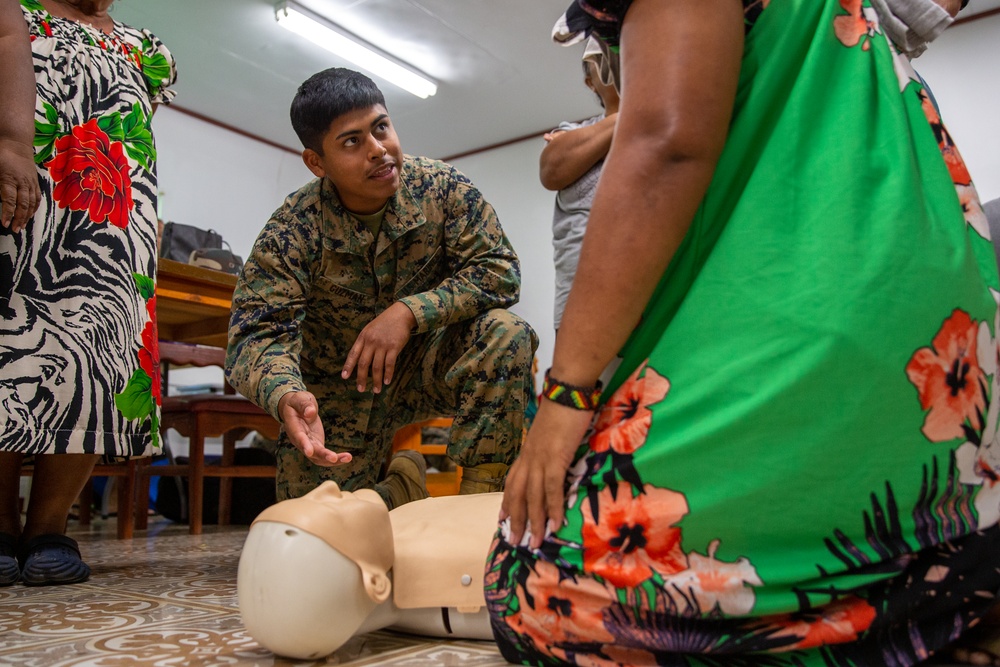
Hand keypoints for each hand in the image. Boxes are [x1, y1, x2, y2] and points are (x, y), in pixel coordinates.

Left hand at [0, 138, 39, 232]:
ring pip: (32, 203)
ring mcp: (30, 182)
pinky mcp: (35, 182)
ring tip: (22, 226)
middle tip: (15, 229)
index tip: (4, 223)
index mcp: (9, 178)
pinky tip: (30, 215)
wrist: (16, 142)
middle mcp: (22, 182)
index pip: (10, 200)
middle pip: (23, 204)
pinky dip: (34, 208)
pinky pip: (37, 198)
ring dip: (27, 216)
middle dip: (19, 218)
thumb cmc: (1, 154)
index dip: (8, 213)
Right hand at [277, 391, 352, 466]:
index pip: (298, 437)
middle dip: (322, 456)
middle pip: (310, 452)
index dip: (304, 445)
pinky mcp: (317, 445)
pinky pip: (324, 455)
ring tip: (348, 457)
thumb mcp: (299, 398)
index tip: (309, 452)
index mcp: (293, 427)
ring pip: (319, 457)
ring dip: (332, 460)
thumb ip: (304, 405)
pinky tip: (347, 457)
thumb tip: (310, 412)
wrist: (296, 408)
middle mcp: (299, 440)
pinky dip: (336, 458)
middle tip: (334, 458)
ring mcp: (308, 444)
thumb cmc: (297, 402)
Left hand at [341, 301, 414, 392]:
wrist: (401, 314)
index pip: (353, 354)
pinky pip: (389, 364)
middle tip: (360, 389)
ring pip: (377, 366)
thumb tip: (361, 359)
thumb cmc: (385, 322)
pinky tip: (386, 381)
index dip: (348, 366)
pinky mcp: (394, 347)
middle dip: (361, 378)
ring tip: (376, 390)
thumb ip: (365, 342)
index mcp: (363, 337)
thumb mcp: (370, 329)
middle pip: (364, 363)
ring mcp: (382, 344)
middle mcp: (371, 342)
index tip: (344, 377)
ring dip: (376, 380)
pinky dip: (388, 374)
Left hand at [500, 399, 594, 548]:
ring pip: (532, 497)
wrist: (567, 392)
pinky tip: (555, 524)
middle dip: (516, 520)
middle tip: (515, 541)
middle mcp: (529, 458)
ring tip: (535, 542)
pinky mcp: (555, 458)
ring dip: (534, 522)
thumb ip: (548, 446)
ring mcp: (540, 458)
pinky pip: (552, 488)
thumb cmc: (563, 408)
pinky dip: (553, 508)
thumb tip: (555, 456)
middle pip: (517, 494)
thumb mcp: (550, 432)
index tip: (502, 519)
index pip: (512, 481)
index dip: (507, 502)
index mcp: (527, 452)